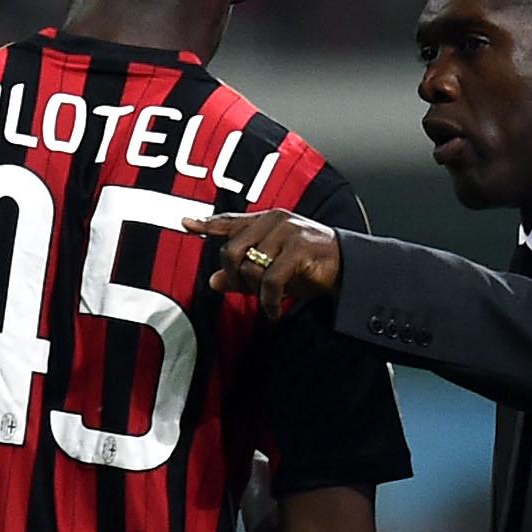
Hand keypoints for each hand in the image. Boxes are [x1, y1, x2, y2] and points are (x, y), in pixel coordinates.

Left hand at [184, 209, 341, 320]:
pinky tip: (273, 309)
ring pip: (249, 267)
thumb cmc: (307, 267)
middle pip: (231, 251)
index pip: (230, 222)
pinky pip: (269, 280)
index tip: (186, 223)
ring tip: (267, 301)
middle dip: (234, 279)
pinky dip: (268, 300)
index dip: (207, 224)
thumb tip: (213, 281)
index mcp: (265, 221)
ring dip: (254, 292)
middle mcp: (273, 222)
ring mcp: (286, 233)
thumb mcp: (272, 270)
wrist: (346, 267)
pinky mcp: (298, 249)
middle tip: (247, 293)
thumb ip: (242, 274)